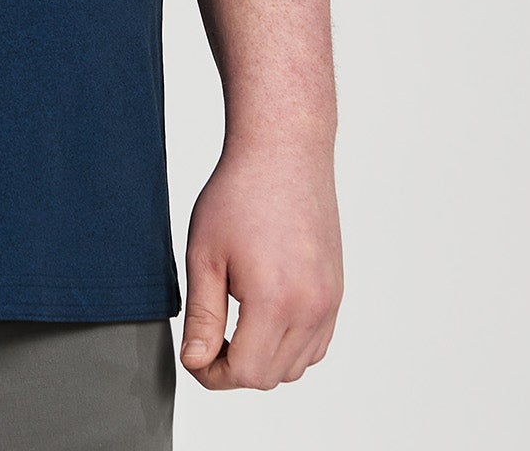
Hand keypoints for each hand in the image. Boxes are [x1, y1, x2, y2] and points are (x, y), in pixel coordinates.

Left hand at [180, 137, 342, 389]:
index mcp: (275, 301)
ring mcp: (329, 303)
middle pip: (271, 376)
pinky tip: (261, 314)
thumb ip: (202, 316)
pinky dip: (289, 345)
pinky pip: (316, 344)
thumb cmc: (239, 194)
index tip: (193, 355)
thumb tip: (195, 362)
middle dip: (234, 369)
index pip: (246, 373)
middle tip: (207, 339)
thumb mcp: (204, 255)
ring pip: (297, 366)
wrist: (283, 154)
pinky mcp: (336, 293)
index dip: (212, 374)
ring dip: (263, 359)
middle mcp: (311, 309)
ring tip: (232, 322)